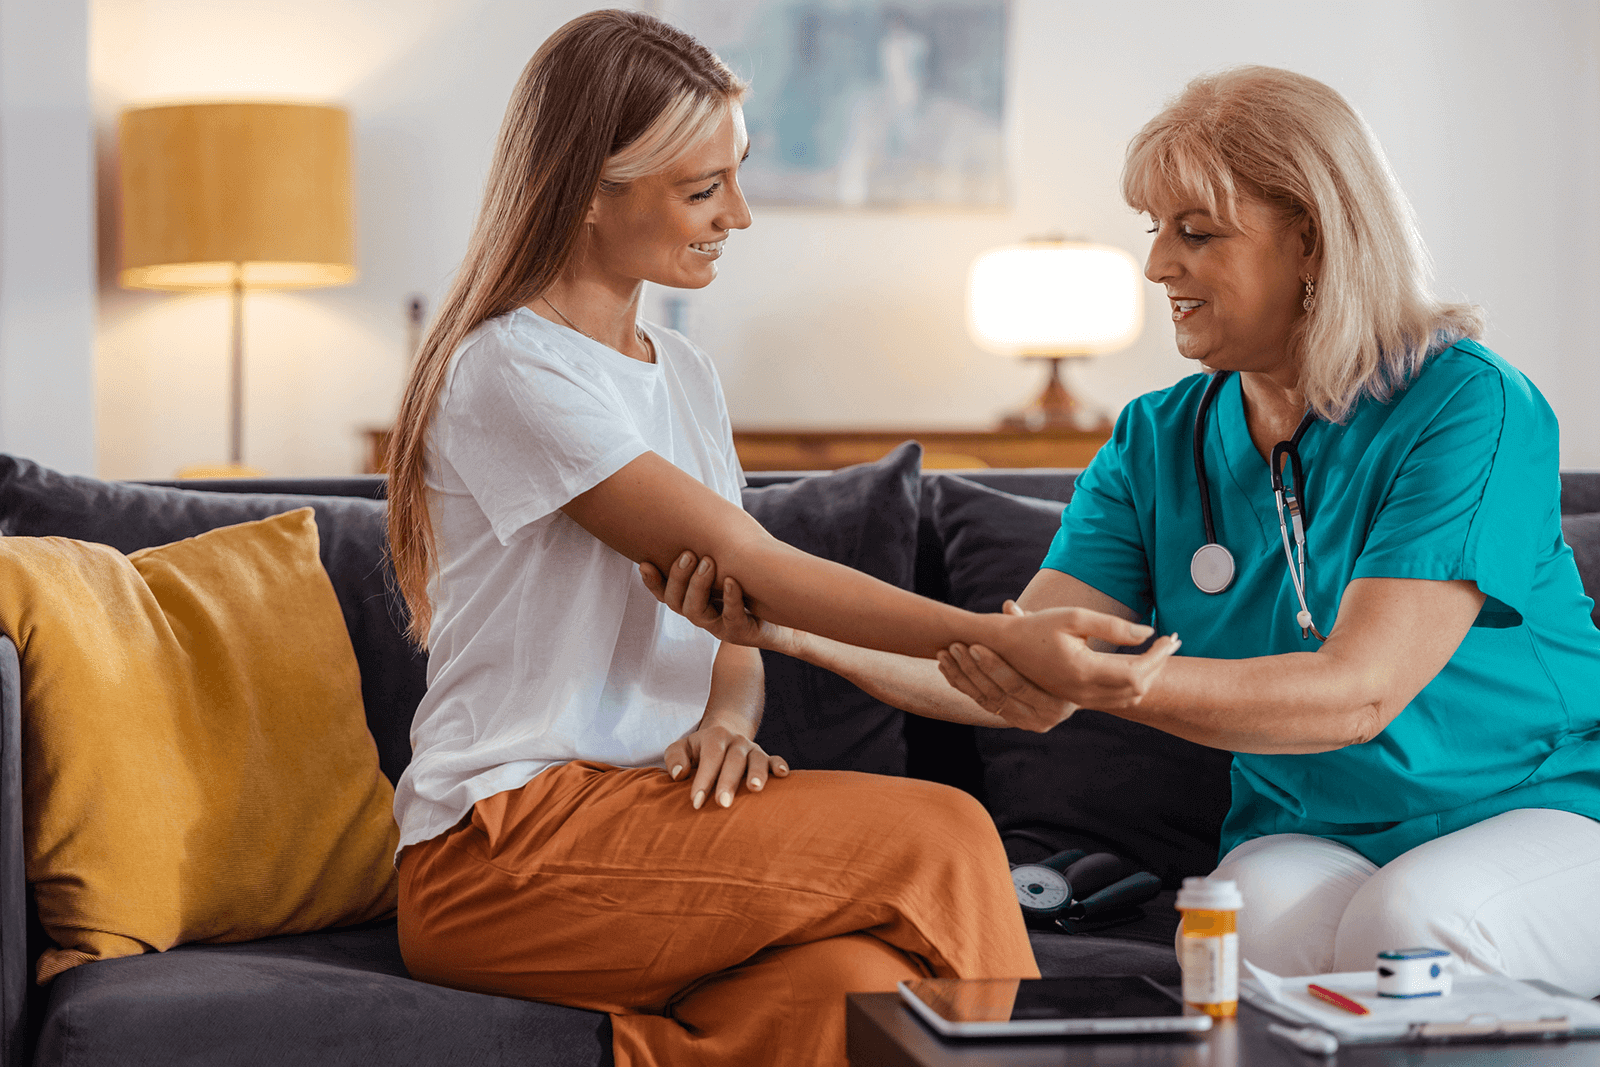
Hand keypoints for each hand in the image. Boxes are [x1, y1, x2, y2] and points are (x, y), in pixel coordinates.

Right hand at [640, 554, 795, 653]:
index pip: (665, 593)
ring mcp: (719, 627)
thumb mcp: (730, 568)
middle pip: (675, 602)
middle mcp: (702, 615)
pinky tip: (732, 581)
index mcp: (695, 600)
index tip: (644, 563)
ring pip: (696, 613)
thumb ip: (711, 551)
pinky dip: (730, 599)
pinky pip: (731, 619)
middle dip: (678, 576)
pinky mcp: (741, 633)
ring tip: (708, 562)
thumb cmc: (753, 587)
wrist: (785, 617)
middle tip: (689, 553)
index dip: (652, 581)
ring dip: (699, 586)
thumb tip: (698, 509)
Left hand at [664, 720, 789, 809]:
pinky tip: (783, 775)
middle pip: (734, 759)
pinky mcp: (765, 758)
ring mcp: (753, 749)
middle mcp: (736, 742)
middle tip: (722, 803)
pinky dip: (780, 766)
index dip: (704, 779)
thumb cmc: (697, 751)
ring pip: (757, 759)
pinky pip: (775, 759)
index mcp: (715, 738)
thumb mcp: (681, 748)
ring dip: (757, 773)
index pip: (710, 757)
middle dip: (728, 781)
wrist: (723, 737)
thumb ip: (675, 758)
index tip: (696, 803)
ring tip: (754, 788)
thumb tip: (678, 774)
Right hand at [941, 601, 1179, 731]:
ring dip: (1148, 676)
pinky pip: (1114, 699)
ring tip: (1159, 652)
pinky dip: (1132, 684)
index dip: (1160, 655)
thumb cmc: (1036, 627)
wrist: (1002, 648)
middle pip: (1138, 687)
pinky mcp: (1076, 699)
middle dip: (1159, 664)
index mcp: (1084, 671)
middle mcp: (1083, 692)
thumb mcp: (1074, 617)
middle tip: (1172, 642)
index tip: (1172, 636)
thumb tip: (1148, 634)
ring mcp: (1079, 699)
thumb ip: (1113, 627)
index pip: (1138, 671)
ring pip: (1128, 697)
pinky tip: (1136, 665)